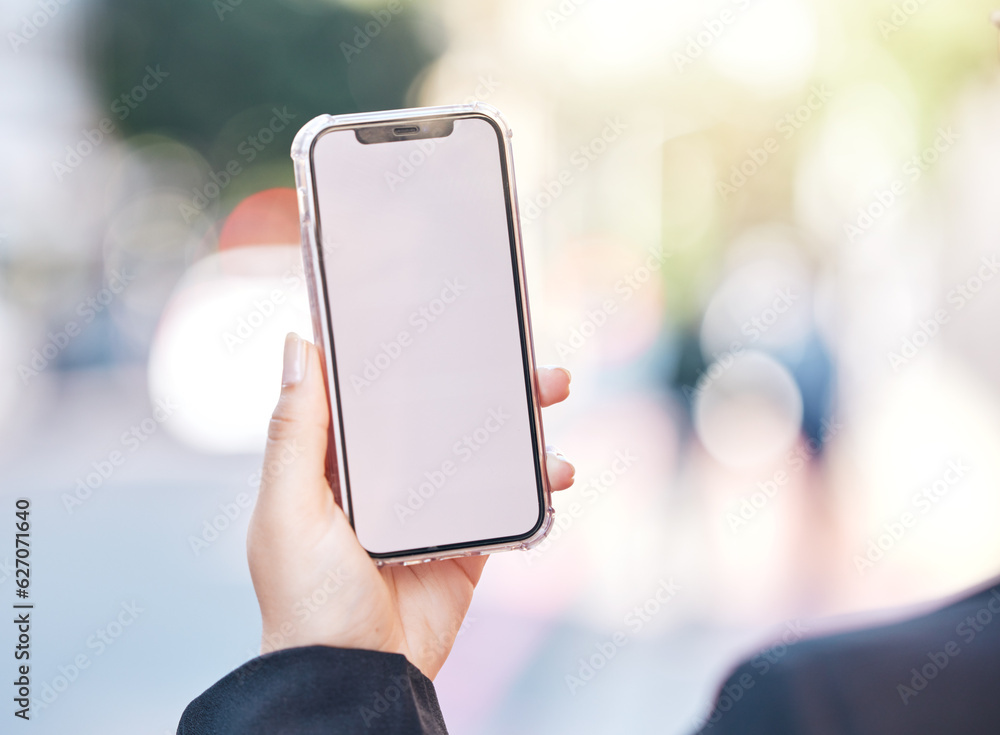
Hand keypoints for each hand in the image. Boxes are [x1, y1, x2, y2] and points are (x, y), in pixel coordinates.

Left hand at [247, 333, 573, 679]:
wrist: (357, 680)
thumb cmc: (306, 601)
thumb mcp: (289, 510)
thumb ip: (296, 434)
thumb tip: (298, 347)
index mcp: (340, 462)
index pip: (376, 393)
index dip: (408, 354)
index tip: (442, 314)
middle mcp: (389, 479)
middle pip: (442, 413)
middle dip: (485, 380)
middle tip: (524, 354)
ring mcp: (432, 511)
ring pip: (484, 451)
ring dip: (522, 424)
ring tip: (552, 396)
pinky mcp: (468, 545)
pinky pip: (508, 505)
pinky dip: (537, 484)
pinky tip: (557, 472)